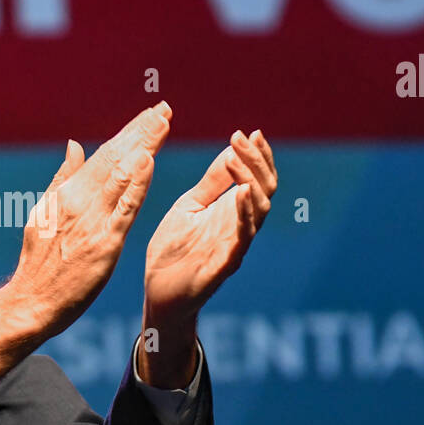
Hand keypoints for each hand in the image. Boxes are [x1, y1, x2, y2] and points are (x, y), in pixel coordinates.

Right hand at [10, 100, 172, 335]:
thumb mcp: (44, 213)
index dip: (129, 132)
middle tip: (164, 108)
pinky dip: (137, 183)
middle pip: (116, 158)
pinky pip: (125, 208)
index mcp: (67, 193)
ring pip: (122, 175)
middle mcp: (80, 201)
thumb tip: (76, 145)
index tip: (149, 114)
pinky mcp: (105, 243)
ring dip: (144, 146)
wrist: (32, 301)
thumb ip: (63, 179)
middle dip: (141, 131)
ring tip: (163, 122)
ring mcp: (92, 221)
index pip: (104, 154)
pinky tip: (148, 160)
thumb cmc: (39, 262)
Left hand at [143, 128, 276, 324]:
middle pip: (265, 190)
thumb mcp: (190, 207)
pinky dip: (245, 216)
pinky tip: (241, 194)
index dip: (259, 156)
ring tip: (238, 160)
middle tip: (240, 138)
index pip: (258, 179)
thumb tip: (229, 151)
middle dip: (256, 161)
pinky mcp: (222, 266)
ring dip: (252, 183)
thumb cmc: (175, 251)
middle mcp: (240, 228)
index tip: (250, 132)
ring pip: (259, 213)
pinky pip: (242, 240)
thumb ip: (211, 183)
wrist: (158, 293)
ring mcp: (234, 247)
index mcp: (232, 212)